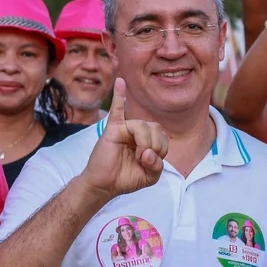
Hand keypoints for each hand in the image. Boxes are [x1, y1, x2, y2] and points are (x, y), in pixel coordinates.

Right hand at [80, 78, 167, 199]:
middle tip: (142, 159)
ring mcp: (124, 129)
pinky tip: (120, 81)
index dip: (161, 149)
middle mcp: (136, 132)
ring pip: (143, 125)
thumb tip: (148, 152)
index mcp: (146, 140)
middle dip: (155, 145)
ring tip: (136, 155)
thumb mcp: (149, 176)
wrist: (104, 185)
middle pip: (155, 127)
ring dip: (145, 141)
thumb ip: (156, 165)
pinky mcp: (112, 129)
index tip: (149, 163)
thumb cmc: (125, 179)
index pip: (162, 135)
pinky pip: (117, 108)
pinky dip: (118, 94)